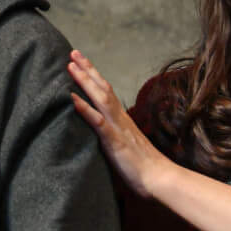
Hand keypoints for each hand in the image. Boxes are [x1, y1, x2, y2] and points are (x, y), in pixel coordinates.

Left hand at [68, 50, 166, 198]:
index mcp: (122, 120)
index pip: (107, 92)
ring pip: (100, 98)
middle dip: (87, 70)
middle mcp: (120, 118)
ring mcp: (118, 128)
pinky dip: (85, 109)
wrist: (160, 178)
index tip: (81, 62)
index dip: (94, 77)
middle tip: (73, 52)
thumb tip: (105, 133)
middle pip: (103, 88)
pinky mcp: (115, 141)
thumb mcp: (127, 147)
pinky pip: (98, 122)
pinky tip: (72, 99)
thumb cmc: (144, 168)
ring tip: (70, 66)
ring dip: (84, 81)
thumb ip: (116, 136)